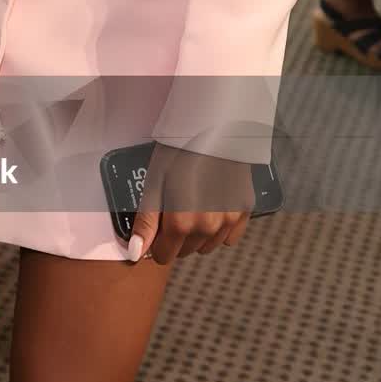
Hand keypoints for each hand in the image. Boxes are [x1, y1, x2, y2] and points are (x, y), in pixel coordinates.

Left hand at [128, 141, 251, 265]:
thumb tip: (136, 252)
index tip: (155, 228)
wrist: (216, 126)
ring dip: (196, 234)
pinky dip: (219, 229)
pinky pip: (229, 236)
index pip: (164, 255)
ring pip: (206, 245)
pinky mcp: (244, 211)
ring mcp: (229, 221)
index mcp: (181, 222)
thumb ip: (146, 221)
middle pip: (185, 252)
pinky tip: (211, 207)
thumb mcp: (154, 181)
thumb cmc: (181, 149)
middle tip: (172, 209)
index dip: (155, 243)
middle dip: (175, 237)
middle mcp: (208, 228)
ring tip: (191, 204)